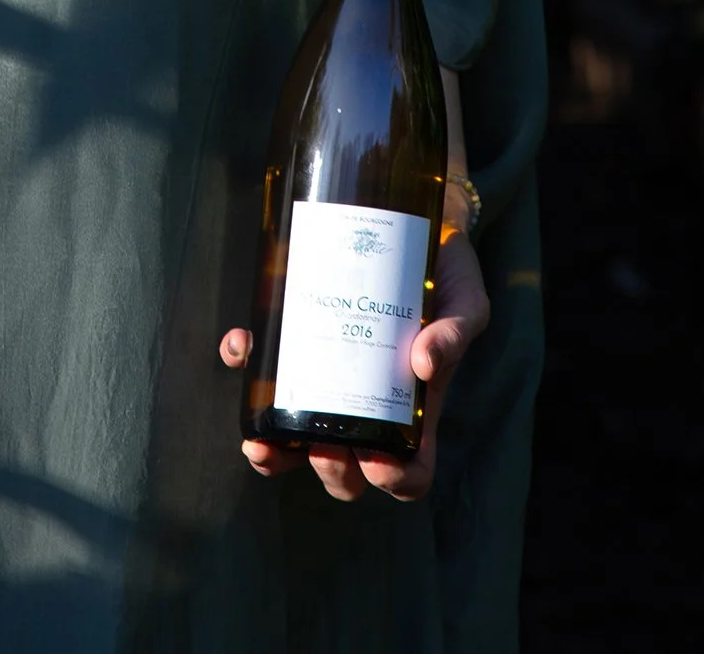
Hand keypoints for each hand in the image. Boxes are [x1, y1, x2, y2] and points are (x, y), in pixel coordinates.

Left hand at [219, 227, 489, 503]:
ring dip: (273, 450)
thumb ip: (455, 332)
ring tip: (260, 439)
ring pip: (294, 437)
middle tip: (319, 444)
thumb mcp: (464, 302)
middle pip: (347, 467)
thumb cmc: (444, 276)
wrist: (411, 224)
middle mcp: (368, 402)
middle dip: (329, 470)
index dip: (392, 479)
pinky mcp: (297, 341)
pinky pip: (262, 367)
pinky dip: (245, 364)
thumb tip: (424, 363)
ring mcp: (327, 376)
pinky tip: (240, 345)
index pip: (408, 471)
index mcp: (412, 408)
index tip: (375, 461)